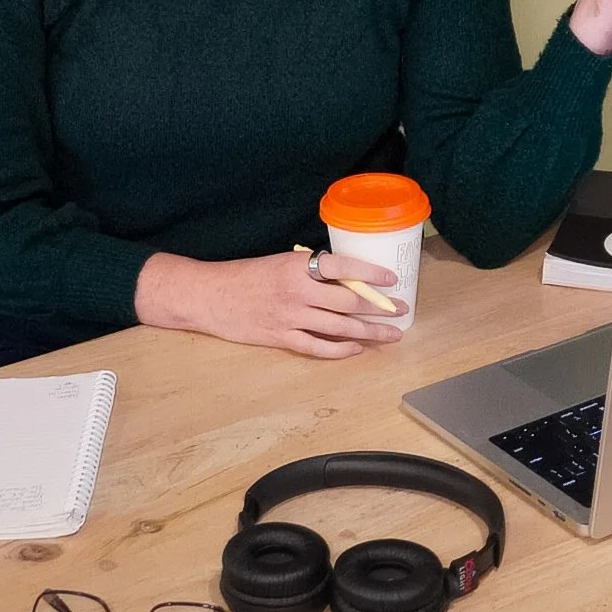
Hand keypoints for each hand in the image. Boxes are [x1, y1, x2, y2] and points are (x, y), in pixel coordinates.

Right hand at [134, 247, 406, 358]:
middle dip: (379, 308)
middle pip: (348, 301)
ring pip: (339, 327)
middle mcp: (297, 291)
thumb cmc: (245, 275)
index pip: (343, 267)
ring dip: (369, 332)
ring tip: (391, 334)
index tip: (392, 280)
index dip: (371, 274)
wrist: (210, 296)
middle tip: (401, 310)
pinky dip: (340, 350)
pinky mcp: (281, 338)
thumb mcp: (280, 261)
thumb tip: (346, 277)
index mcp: (297, 265)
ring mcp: (290, 318)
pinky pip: (318, 347)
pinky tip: (357, 349)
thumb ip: (310, 269)